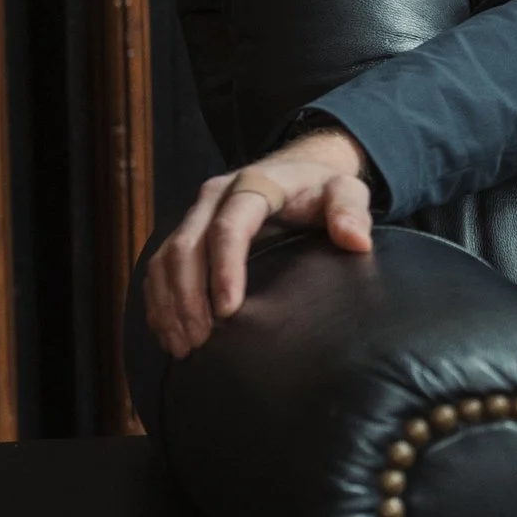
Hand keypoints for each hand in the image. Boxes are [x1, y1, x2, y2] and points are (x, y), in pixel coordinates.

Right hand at [144, 128, 373, 357]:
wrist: (299, 171)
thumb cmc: (322, 188)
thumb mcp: (346, 190)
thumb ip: (351, 210)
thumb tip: (356, 241)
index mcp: (254, 184)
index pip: (230, 228)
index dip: (225, 269)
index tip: (229, 312)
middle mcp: (215, 196)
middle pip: (188, 247)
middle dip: (189, 297)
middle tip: (201, 340)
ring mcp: (196, 213)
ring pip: (167, 258)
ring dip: (169, 304)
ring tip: (184, 345)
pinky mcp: (187, 230)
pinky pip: (160, 265)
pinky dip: (160, 299)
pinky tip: (169, 331)